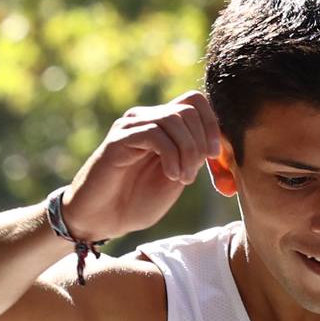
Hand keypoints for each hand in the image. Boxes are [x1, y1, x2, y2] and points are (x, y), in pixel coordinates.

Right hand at [59, 91, 220, 243]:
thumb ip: (195, 158)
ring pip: (174, 119)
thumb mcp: (177, 179)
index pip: (195, 101)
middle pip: (188, 107)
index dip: (212, 125)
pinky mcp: (119, 139)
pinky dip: (172, 156)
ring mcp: (131, 126)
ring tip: (183, 178)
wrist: (101, 218)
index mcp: (162, 125)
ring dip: (188, 152)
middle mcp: (146, 118)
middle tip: (195, 173)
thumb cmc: (137, 201)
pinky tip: (171, 176)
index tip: (215, 156)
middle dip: (202, 142)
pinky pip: (155, 134)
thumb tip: (217, 143)